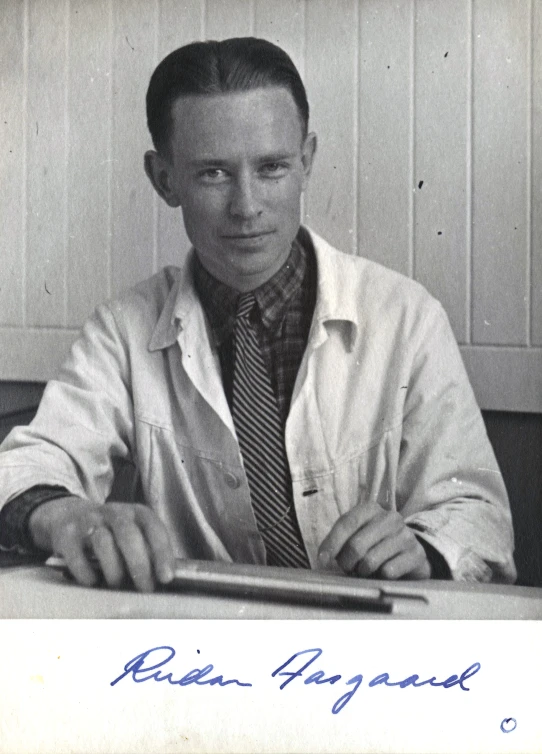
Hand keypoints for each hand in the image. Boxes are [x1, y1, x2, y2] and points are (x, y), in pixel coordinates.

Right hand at [29, 497, 174, 591]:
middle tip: (145, 588)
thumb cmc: (111, 533)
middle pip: (128, 534)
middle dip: (139, 564)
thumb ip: (148, 550)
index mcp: (135, 512)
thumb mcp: (132, 533)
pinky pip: (77, 555)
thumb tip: (163, 578)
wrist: (69, 516)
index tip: (166, 577)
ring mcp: (89, 521)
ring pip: (103, 542)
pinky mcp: (67, 535)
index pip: (153, 527)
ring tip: (117, 585)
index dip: (162, 552)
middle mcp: (113, 512)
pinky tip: (92, 582)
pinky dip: (86, 572)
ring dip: (114, 569)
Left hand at [317, 502, 430, 579]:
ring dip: (362, 571)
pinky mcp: (416, 555)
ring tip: (365, 570)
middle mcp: (390, 518)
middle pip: (356, 545)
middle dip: (346, 562)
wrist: (410, 553)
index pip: (347, 523)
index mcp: (371, 509)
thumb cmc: (376, 544)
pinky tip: (383, 573)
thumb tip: (323, 556)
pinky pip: (388, 572)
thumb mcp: (358, 535)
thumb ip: (340, 540)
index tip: (322, 559)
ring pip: (370, 561)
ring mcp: (405, 536)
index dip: (332, 543)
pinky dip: (380, 577)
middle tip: (348, 568)